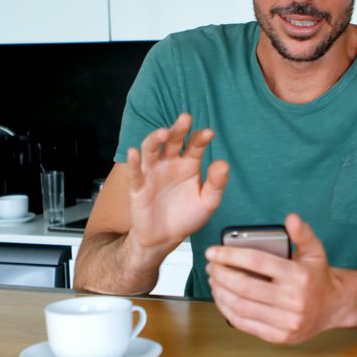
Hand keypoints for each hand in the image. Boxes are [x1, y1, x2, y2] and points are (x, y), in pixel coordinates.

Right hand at [126, 113, 228, 253]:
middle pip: (172, 141)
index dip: (200, 138)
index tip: (208, 133)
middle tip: (185, 119)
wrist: (165, 237)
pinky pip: (134, 173)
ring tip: (164, 133)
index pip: (194, 145)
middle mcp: (170, 163)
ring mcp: (153, 173)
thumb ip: (216, 184)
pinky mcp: (139, 187)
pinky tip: (134, 153)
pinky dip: (133, 162)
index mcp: (189, 164)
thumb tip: (223, 164)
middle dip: (178, 129)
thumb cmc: (187, 216)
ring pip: (151, 150)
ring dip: (155, 139)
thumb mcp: (208, 202)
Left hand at [206, 213, 346, 343]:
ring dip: (220, 293)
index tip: (213, 251)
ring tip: (213, 280)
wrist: (333, 307)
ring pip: (242, 307)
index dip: (230, 255)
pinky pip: (245, 324)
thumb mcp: (315, 250)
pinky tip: (222, 298)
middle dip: (221, 274)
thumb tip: (291, 218)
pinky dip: (227, 311)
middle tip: (211, 265)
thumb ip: (302, 233)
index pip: (257, 261)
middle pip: (245, 286)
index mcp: (299, 276)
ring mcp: (286, 321)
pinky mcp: (280, 337)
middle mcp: (293, 300)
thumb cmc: (317, 276)